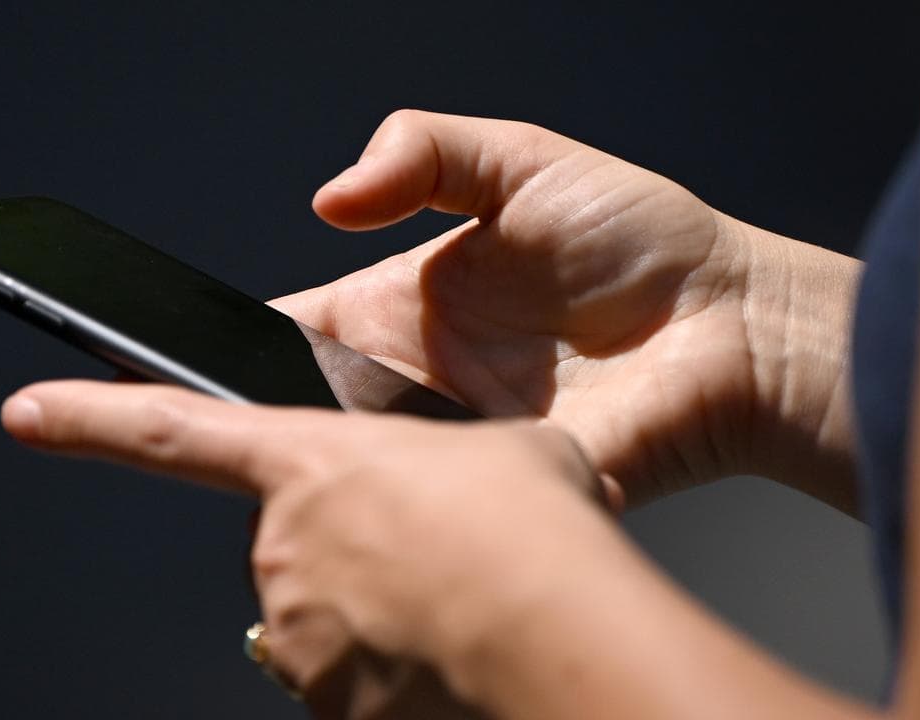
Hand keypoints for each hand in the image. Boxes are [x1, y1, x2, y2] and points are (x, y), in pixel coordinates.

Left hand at [0, 381, 627, 717]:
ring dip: (385, 611)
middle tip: (436, 552)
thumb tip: (467, 493)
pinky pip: (354, 681)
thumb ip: (456, 462)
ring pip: (331, 619)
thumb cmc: (529, 535)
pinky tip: (454, 652)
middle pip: (298, 545)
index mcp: (311, 466)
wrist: (557, 640)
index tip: (29, 411)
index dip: (91, 417)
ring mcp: (303, 637)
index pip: (171, 431)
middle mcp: (286, 552)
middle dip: (356, 548)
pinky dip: (398, 670)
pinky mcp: (331, 709)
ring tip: (461, 604)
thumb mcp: (508, 451)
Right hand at [274, 110, 860, 508]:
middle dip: (262, 427)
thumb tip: (331, 197)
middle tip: (231, 430)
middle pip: (305, 414)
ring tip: (291, 475)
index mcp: (404, 307)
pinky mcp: (504, 495)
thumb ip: (423, 153)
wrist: (738, 323)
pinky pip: (434, 515)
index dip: (230, 351)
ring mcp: (459, 445)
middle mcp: (417, 383)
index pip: (290, 334)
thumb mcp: (522, 160)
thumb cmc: (645, 238)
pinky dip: (402, 514)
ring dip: (326, 474)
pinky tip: (379, 507)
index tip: (182, 366)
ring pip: (357, 474)